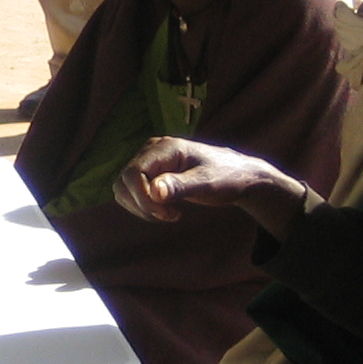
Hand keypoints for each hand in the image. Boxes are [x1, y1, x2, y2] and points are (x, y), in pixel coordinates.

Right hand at [114, 137, 306, 238]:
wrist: (238, 176)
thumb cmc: (227, 177)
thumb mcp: (207, 183)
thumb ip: (181, 186)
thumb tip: (155, 191)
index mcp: (165, 147)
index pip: (134, 173)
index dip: (143, 198)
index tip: (167, 215)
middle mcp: (152, 150)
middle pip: (124, 181)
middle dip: (142, 205)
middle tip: (170, 216)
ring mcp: (149, 161)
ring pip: (124, 188)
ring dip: (141, 208)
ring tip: (169, 213)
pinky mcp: (150, 173)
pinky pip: (132, 192)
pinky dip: (144, 206)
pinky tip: (166, 209)